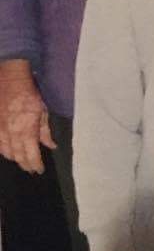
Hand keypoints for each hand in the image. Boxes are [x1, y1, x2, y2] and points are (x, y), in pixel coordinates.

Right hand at [0, 58, 55, 172]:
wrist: (10, 80)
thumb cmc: (30, 93)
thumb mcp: (43, 110)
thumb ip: (45, 130)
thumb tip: (51, 146)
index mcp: (26, 130)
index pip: (31, 155)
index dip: (35, 164)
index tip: (40, 170)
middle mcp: (12, 134)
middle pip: (18, 156)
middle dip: (26, 164)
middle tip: (32, 169)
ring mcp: (1, 131)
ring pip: (6, 152)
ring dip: (15, 159)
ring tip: (22, 162)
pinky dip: (4, 151)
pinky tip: (9, 152)